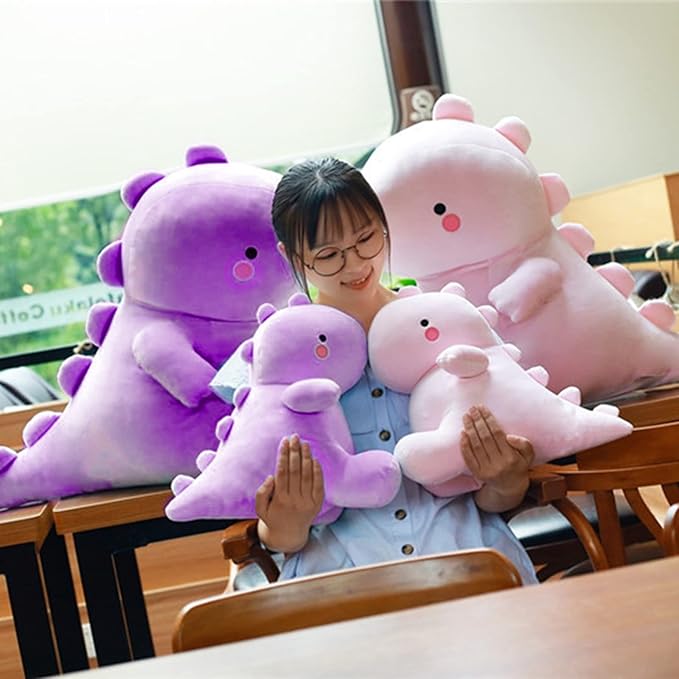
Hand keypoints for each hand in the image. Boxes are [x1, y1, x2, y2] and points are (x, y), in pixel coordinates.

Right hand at [256, 434, 324, 552]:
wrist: (289, 535)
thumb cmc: (272, 517)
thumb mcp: (260, 508)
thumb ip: (262, 492)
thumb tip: (272, 476)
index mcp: (279, 499)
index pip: (282, 471)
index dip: (283, 455)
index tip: (284, 441)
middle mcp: (295, 500)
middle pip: (295, 470)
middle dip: (295, 451)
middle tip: (294, 437)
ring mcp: (307, 502)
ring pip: (307, 475)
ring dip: (306, 457)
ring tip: (305, 443)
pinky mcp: (317, 503)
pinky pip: (318, 484)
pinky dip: (317, 470)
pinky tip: (314, 459)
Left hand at [460, 405, 533, 511]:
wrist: (510, 487)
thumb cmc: (519, 465)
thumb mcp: (529, 455)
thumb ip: (523, 444)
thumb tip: (509, 436)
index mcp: (511, 458)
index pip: (497, 434)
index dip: (489, 420)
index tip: (483, 408)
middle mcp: (498, 464)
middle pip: (485, 438)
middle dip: (478, 421)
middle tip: (472, 409)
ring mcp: (486, 470)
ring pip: (476, 446)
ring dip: (469, 429)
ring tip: (466, 417)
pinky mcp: (477, 473)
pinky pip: (469, 457)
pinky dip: (464, 444)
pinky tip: (462, 433)